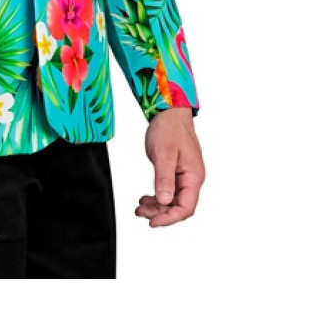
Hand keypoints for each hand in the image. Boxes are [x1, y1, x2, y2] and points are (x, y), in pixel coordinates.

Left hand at [136, 107, 202, 226]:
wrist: (169, 112)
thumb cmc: (169, 128)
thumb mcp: (163, 154)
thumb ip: (164, 179)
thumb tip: (164, 201)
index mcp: (193, 176)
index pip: (186, 207)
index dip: (169, 218)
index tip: (153, 222)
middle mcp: (192, 179)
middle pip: (179, 207)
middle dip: (160, 213)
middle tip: (141, 213)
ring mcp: (185, 176)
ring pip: (173, 201)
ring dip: (157, 207)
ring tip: (140, 208)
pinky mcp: (177, 173)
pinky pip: (169, 192)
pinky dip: (157, 198)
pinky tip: (145, 198)